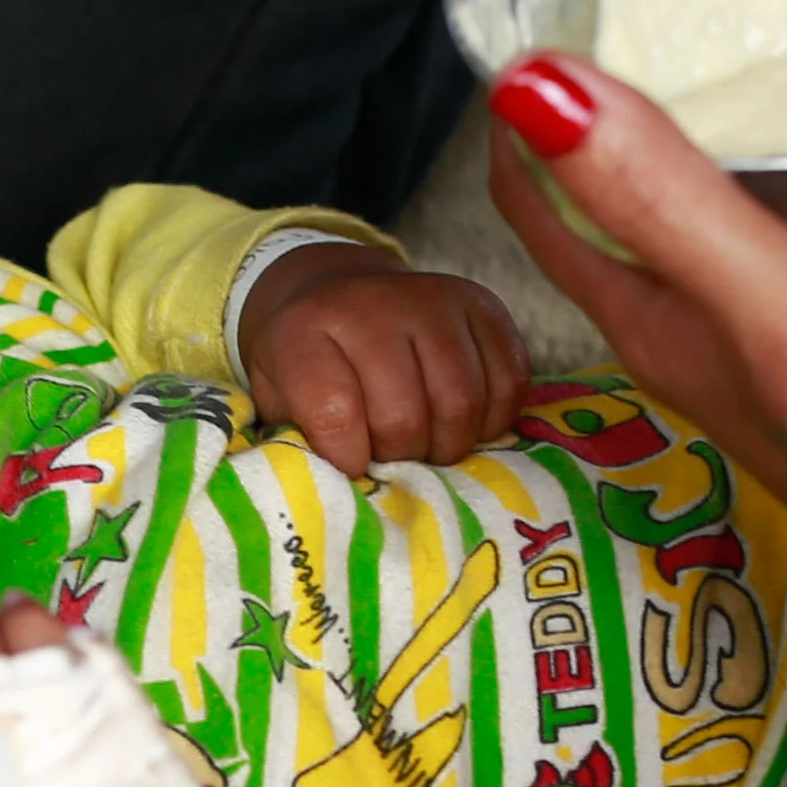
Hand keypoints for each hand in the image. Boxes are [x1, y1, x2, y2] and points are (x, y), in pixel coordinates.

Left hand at [240, 248, 530, 471]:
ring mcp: (433, 299)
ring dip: (449, 444)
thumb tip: (339, 496)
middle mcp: (371, 305)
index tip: (352, 467)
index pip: (335, 412)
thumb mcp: (277, 395)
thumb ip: (300, 439)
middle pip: (404, 416)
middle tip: (394, 457)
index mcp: (306, 330)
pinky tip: (468, 423)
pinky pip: (509, 380)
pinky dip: (493, 418)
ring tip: (430, 445)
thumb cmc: (311, 362)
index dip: (348, 458)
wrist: (338, 291)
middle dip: (402, 455)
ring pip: (461, 403)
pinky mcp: (483, 304)